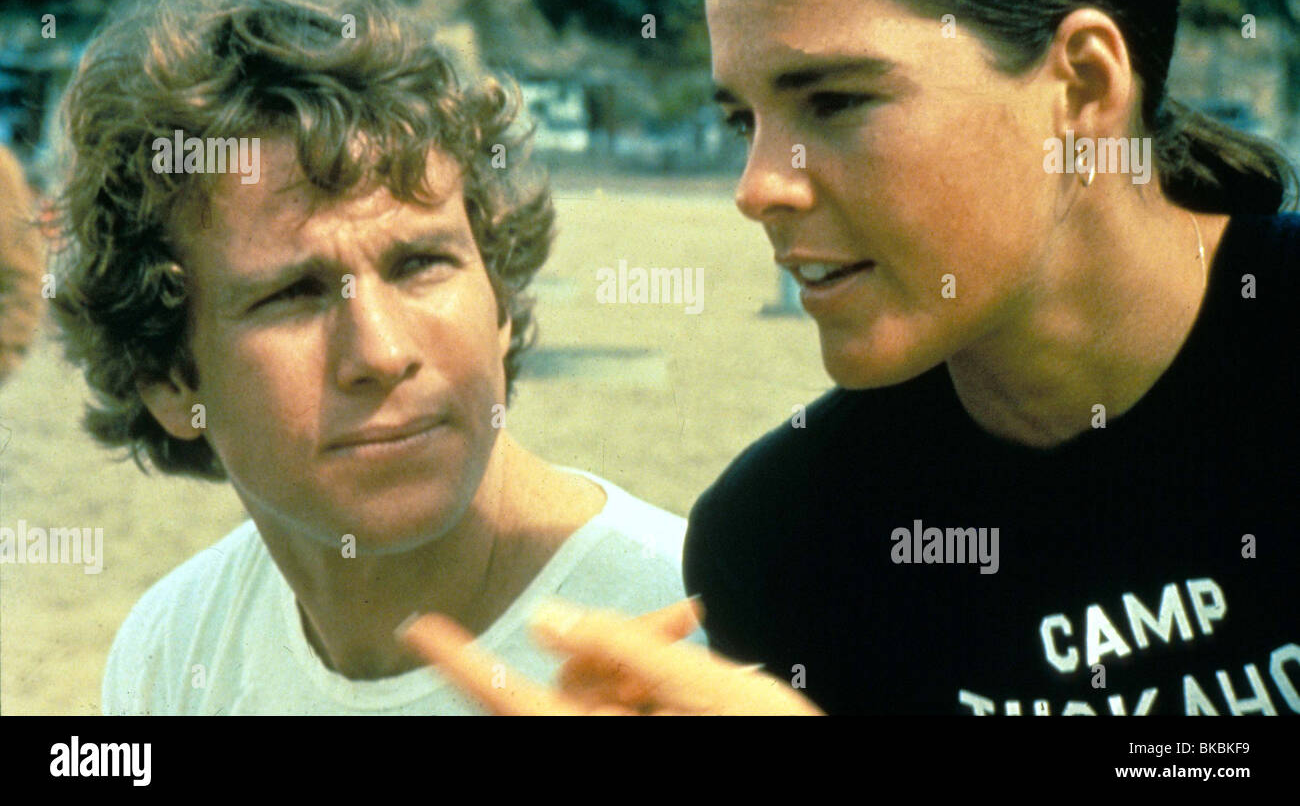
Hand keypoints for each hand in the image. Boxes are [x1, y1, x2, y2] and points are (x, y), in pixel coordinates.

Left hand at [396, 598, 822, 714]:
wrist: (804, 764)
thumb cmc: (771, 743)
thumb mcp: (705, 691)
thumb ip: (622, 651)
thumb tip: (544, 620)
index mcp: (594, 743)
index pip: (506, 699)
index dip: (460, 661)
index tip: (418, 627)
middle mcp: (596, 744)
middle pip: (574, 677)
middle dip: (619, 636)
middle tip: (690, 617)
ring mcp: (618, 740)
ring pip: (605, 683)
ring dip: (645, 648)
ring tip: (699, 628)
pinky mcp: (640, 732)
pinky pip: (629, 698)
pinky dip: (655, 670)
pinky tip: (695, 644)